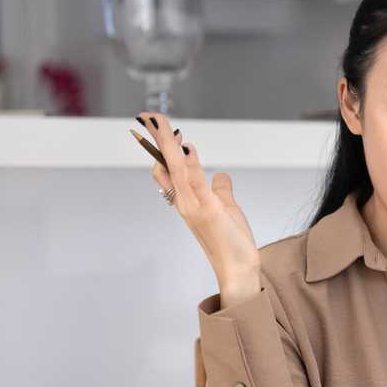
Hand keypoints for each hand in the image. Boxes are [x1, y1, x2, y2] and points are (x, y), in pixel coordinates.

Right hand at [139, 112, 260, 289]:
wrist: (237, 269)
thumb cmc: (232, 242)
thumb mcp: (227, 209)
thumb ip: (222, 190)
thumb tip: (221, 175)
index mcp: (187, 200)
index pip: (167, 170)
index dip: (160, 148)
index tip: (156, 127)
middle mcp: (184, 202)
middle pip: (166, 164)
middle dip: (158, 140)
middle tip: (148, 117)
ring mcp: (193, 206)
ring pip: (177, 169)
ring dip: (168, 144)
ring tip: (160, 123)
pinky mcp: (207, 210)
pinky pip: (195, 182)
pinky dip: (189, 164)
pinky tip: (186, 148)